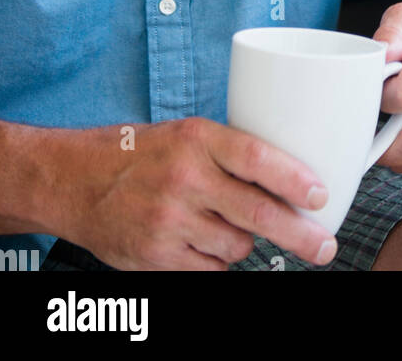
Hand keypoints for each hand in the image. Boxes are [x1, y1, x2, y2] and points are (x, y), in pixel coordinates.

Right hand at [60, 118, 337, 270]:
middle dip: (299, 234)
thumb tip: (292, 177)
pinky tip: (200, 240)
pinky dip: (216, 259)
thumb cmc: (143, 154)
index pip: (256, 157)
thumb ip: (232, 153)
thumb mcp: (188, 135)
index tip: (321, 195)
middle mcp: (184, 178)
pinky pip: (211, 268)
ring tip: (221, 221)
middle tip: (324, 246)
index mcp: (197, 139)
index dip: (294, 178)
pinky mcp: (156, 256)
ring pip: (237, 245)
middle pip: (257, 213)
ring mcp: (169, 220)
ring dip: (243, 240)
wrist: (78, 181)